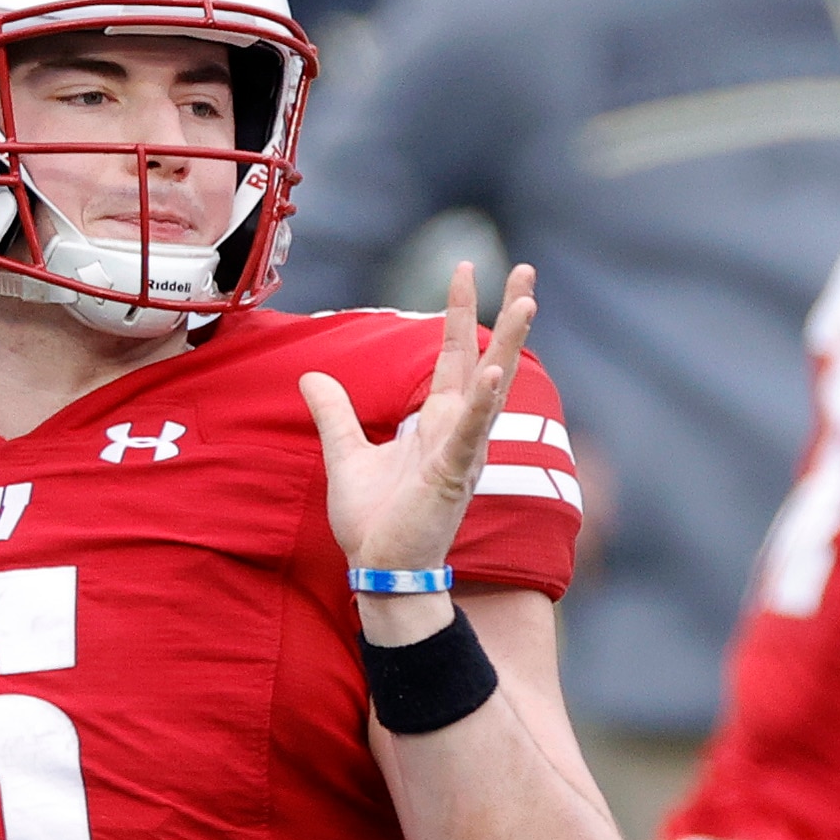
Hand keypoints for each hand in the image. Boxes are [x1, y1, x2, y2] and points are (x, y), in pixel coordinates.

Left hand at [299, 263, 537, 579]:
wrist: (378, 569)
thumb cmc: (373, 521)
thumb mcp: (345, 454)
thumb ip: (334, 414)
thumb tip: (311, 377)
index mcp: (436, 422)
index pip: (454, 356)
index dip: (459, 314)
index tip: (466, 270)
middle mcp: (457, 431)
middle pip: (485, 360)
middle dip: (507, 315)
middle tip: (528, 270)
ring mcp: (460, 452)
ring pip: (490, 388)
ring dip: (509, 344)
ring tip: (527, 301)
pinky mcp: (452, 476)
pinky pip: (470, 434)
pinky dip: (483, 404)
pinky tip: (496, 372)